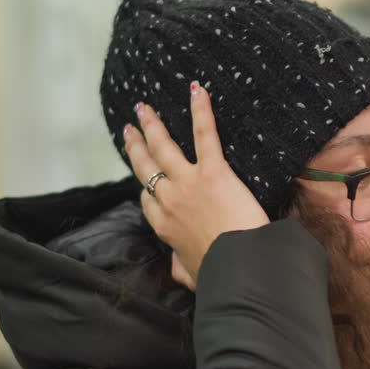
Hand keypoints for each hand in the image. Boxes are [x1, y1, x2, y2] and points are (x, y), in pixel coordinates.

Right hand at [123, 81, 268, 289]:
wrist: (240, 266)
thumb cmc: (221, 274)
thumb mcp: (193, 278)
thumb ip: (182, 269)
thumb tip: (177, 267)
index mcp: (164, 226)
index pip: (147, 200)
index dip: (146, 188)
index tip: (147, 182)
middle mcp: (169, 200)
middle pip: (145, 167)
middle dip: (136, 147)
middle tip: (130, 130)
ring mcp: (188, 183)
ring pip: (163, 147)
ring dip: (152, 125)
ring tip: (144, 109)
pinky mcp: (214, 172)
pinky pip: (205, 135)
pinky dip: (201, 111)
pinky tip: (197, 91)